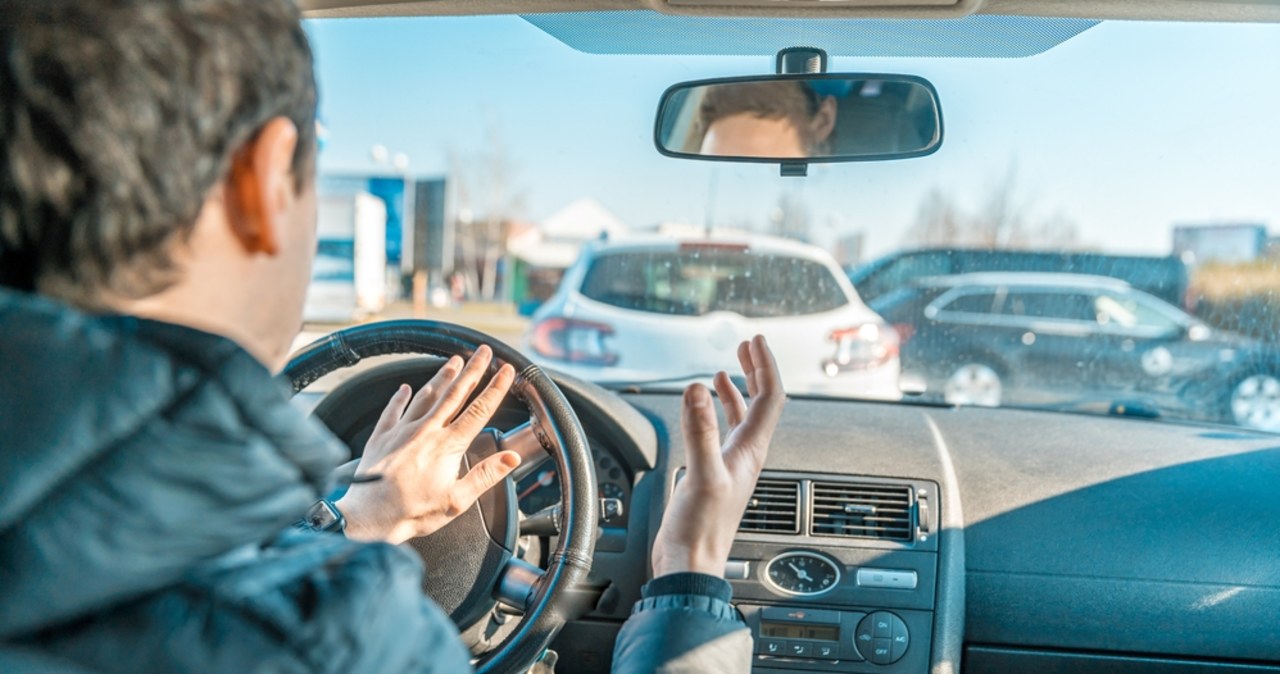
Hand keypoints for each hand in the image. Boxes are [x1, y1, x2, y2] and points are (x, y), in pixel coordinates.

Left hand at [336, 345, 521, 544]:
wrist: (368, 516)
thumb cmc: (412, 512)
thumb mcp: (457, 500)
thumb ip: (485, 475)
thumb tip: (510, 458)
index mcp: (448, 446)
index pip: (478, 410)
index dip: (495, 388)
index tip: (506, 371)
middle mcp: (426, 431)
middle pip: (455, 393)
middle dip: (472, 370)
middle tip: (483, 352)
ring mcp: (402, 430)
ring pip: (426, 395)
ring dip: (442, 376)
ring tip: (454, 361)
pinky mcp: (381, 436)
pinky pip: (393, 409)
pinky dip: (400, 397)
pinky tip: (405, 388)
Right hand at [651, 335, 786, 577]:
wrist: (690, 563)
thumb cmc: (700, 529)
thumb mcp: (700, 474)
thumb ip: (699, 430)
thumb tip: (699, 389)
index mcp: (751, 451)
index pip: (769, 398)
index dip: (764, 366)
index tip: (755, 340)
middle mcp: (746, 455)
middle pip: (761, 404)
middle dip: (755, 371)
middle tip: (747, 345)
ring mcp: (730, 465)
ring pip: (742, 418)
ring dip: (738, 390)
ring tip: (729, 368)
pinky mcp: (713, 474)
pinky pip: (722, 433)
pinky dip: (717, 412)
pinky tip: (703, 410)